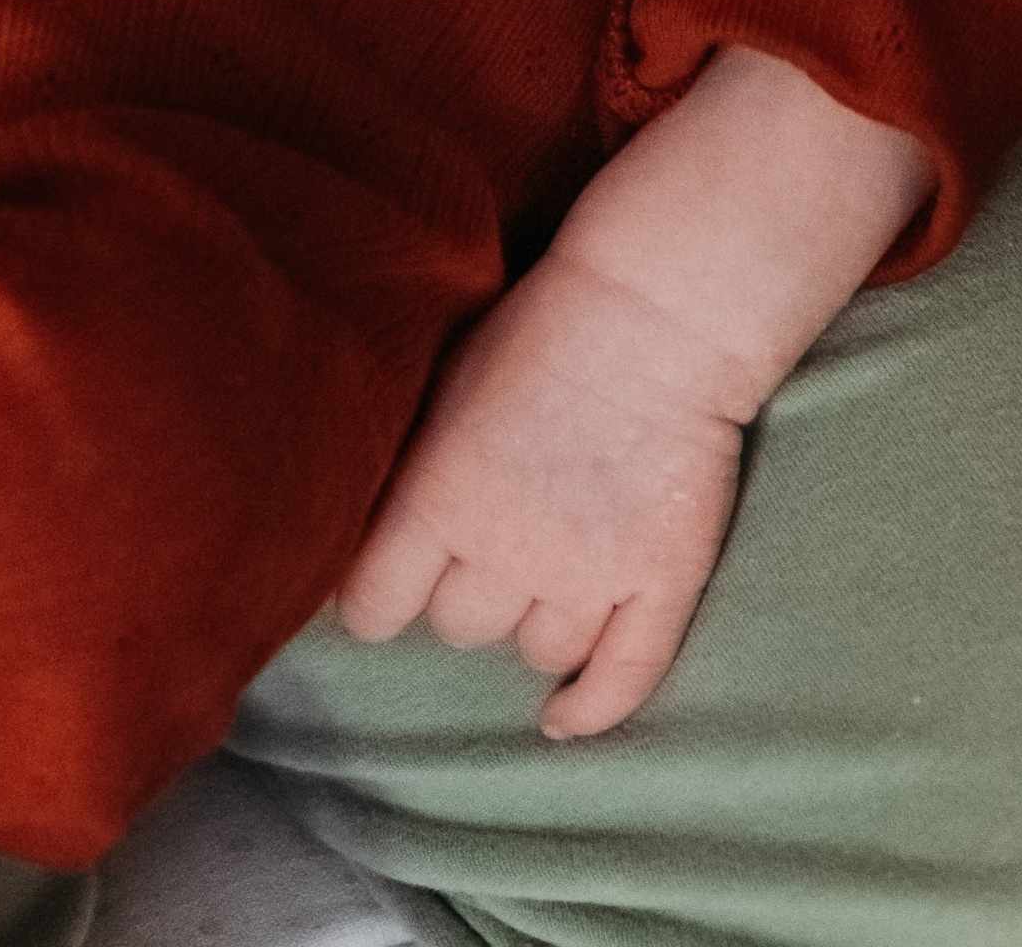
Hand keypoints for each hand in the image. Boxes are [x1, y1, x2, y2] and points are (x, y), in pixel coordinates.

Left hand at [338, 48, 930, 737]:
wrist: (658, 305)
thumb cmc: (540, 321)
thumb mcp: (443, 378)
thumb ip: (406, 459)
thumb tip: (361, 512)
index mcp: (435, 498)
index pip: (372, 607)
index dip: (374, 597)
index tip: (383, 583)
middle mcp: (505, 552)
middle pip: (457, 627)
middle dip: (464, 589)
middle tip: (487, 538)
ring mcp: (587, 576)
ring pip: (535, 650)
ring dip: (531, 619)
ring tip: (546, 562)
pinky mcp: (660, 584)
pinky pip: (620, 681)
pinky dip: (590, 708)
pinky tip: (564, 715)